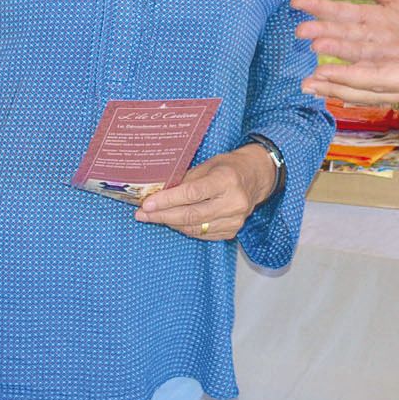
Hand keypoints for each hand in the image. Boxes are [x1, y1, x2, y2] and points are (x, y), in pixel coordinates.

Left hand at [134, 145, 277, 240]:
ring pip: (194, 228)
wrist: (256, 178)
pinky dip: (185, 228)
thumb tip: (159, 193)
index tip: (147, 204)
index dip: (167, 200)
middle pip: (191, 215)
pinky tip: (173, 221)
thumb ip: (186, 180)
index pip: (192, 193)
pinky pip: (202, 234)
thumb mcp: (208, 165)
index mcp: (226, 180)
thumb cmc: (229, 168)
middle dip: (162, 216)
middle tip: (143, 214)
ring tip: (154, 216)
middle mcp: (233, 202)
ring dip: (171, 223)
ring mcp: (234, 220)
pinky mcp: (232, 231)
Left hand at [304, 8, 398, 128]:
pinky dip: (361, 90)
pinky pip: (385, 91)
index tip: (323, 73)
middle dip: (335, 87)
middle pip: (369, 90)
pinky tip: (347, 89)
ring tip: (314, 87)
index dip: (350, 76)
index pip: (381, 79)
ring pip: (373, 92)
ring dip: (342, 89)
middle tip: (303, 84)